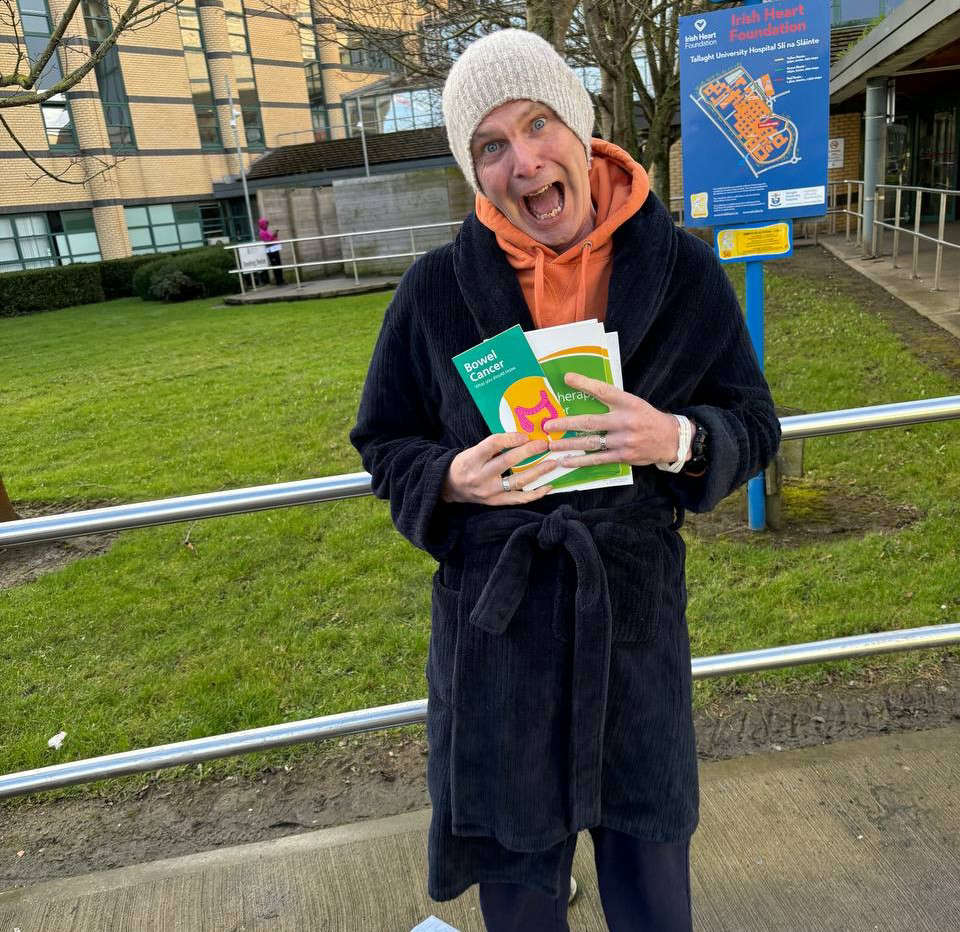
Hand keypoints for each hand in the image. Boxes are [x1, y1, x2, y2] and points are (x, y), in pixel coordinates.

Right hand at [441, 432, 556, 504]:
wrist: (450, 487)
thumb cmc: (465, 464)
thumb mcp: (472, 451)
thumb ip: (494, 446)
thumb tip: (522, 438)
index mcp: (472, 459)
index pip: (492, 444)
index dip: (510, 439)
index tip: (525, 435)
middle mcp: (480, 476)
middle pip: (508, 462)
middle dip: (529, 452)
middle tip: (545, 444)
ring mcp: (489, 491)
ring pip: (517, 481)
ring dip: (538, 471)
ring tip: (552, 463)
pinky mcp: (496, 502)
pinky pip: (519, 499)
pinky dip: (535, 493)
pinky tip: (548, 486)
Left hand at [541, 373, 682, 467]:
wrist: (671, 439)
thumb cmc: (647, 418)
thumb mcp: (634, 403)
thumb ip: (612, 400)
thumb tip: (586, 391)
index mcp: (628, 403)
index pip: (603, 391)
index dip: (585, 383)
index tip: (567, 378)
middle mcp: (625, 421)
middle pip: (590, 421)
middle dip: (566, 423)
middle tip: (548, 425)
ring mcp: (624, 440)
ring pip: (591, 442)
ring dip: (568, 445)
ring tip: (552, 445)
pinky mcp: (623, 456)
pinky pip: (598, 459)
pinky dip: (580, 461)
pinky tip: (566, 462)